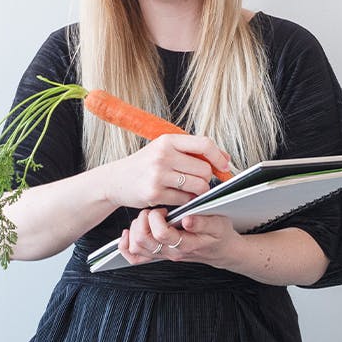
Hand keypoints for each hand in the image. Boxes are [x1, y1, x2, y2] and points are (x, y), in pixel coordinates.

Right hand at [100, 134, 230, 208]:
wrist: (116, 180)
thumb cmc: (145, 164)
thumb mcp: (165, 149)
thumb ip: (193, 151)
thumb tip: (225, 158)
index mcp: (167, 141)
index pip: (204, 144)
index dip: (219, 156)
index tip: (224, 165)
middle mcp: (163, 156)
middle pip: (204, 169)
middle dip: (207, 177)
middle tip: (197, 179)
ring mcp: (158, 176)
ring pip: (198, 186)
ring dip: (199, 191)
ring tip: (188, 188)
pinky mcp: (155, 194)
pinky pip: (185, 199)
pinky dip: (186, 200)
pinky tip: (177, 195)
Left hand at [117, 209, 242, 269]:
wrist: (221, 251)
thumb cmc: (220, 235)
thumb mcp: (219, 225)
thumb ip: (203, 223)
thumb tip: (187, 220)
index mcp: (185, 245)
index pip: (161, 234)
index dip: (156, 218)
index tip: (164, 209)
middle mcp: (171, 253)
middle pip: (143, 241)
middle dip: (143, 221)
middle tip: (153, 212)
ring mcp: (163, 255)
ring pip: (136, 248)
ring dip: (135, 229)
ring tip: (147, 218)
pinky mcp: (158, 254)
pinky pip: (134, 256)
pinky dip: (127, 244)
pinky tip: (130, 232)